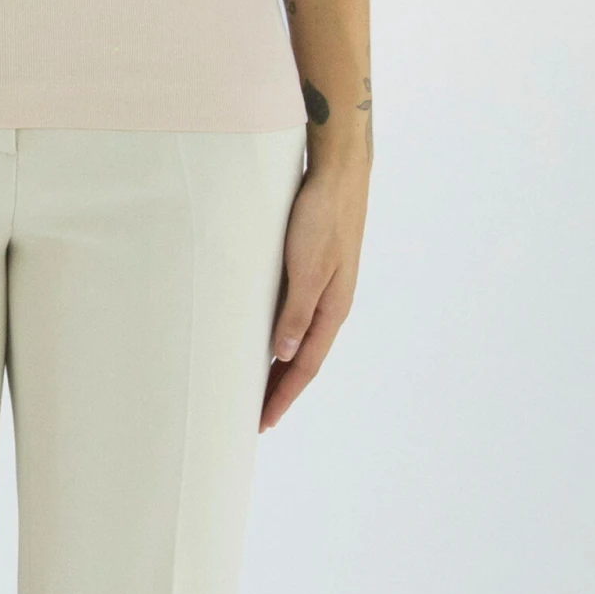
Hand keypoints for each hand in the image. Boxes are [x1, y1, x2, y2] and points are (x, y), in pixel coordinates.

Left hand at [260, 152, 368, 430]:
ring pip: (299, 335)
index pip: (305, 366)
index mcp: (333, 308)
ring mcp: (323, 284)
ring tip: (258, 382)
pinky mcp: (313, 264)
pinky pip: (294, 310)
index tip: (262, 422)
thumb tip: (286, 356)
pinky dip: (280, 331)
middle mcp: (330, 302)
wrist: (338, 171)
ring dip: (280, 361)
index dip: (283, 395)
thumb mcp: (307, 267)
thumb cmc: (322, 216)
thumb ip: (297, 312)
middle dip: (281, 387)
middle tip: (256, 414)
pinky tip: (267, 332)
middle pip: (303, 356)